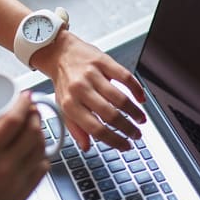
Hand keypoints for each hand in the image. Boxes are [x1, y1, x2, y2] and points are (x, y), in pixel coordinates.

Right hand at [0, 92, 48, 199]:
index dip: (22, 105)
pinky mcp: (23, 193)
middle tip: (30, 109)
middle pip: (31, 133)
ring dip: (41, 134)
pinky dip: (43, 156)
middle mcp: (4, 166)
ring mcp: (17, 180)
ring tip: (35, 126)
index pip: (12, 123)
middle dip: (34, 116)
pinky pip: (42, 169)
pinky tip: (38, 150)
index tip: (24, 95)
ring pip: (40, 149)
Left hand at [32, 31, 146, 151]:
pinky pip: (125, 76)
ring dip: (134, 112)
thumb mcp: (63, 107)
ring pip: (120, 97)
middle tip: (136, 134)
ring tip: (140, 119)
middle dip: (128, 128)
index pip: (95, 129)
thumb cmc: (63, 81)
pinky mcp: (103, 61)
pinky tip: (141, 98)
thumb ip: (75, 128)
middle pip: (110, 115)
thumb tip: (87, 147)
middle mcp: (81, 90)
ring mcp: (92, 75)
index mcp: (70, 105)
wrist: (59, 52)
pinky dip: (136, 89)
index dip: (114, 141)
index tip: (125, 146)